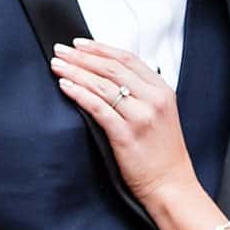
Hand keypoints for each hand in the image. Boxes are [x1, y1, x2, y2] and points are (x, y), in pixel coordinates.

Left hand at [50, 40, 195, 203]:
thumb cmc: (163, 153)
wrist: (171, 185)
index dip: (100, 48)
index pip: (127, 59)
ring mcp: (140, 117)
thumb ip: (142, 92)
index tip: (79, 44)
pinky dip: (79, 93)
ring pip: (102, 85)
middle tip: (60, 51)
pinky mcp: (126, 135)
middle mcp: (153, 99)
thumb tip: (110, 74)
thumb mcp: (161, 113)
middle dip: (82, 57)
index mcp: (162, 90)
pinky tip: (65, 86)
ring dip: (76, 72)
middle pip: (111, 68)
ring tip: (57, 66)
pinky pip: (98, 108)